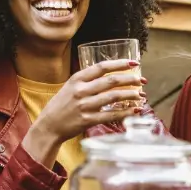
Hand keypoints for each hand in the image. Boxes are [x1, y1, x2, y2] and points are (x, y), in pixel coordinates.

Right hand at [23, 59, 144, 165]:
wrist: (48, 126)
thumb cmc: (61, 106)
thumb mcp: (70, 87)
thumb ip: (87, 81)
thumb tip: (110, 75)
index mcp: (77, 79)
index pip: (102, 67)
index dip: (120, 63)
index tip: (134, 63)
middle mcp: (80, 91)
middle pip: (111, 81)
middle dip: (130, 79)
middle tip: (142, 80)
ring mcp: (84, 106)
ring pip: (113, 97)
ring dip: (130, 95)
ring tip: (141, 95)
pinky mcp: (87, 120)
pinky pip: (110, 115)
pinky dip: (125, 113)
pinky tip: (134, 111)